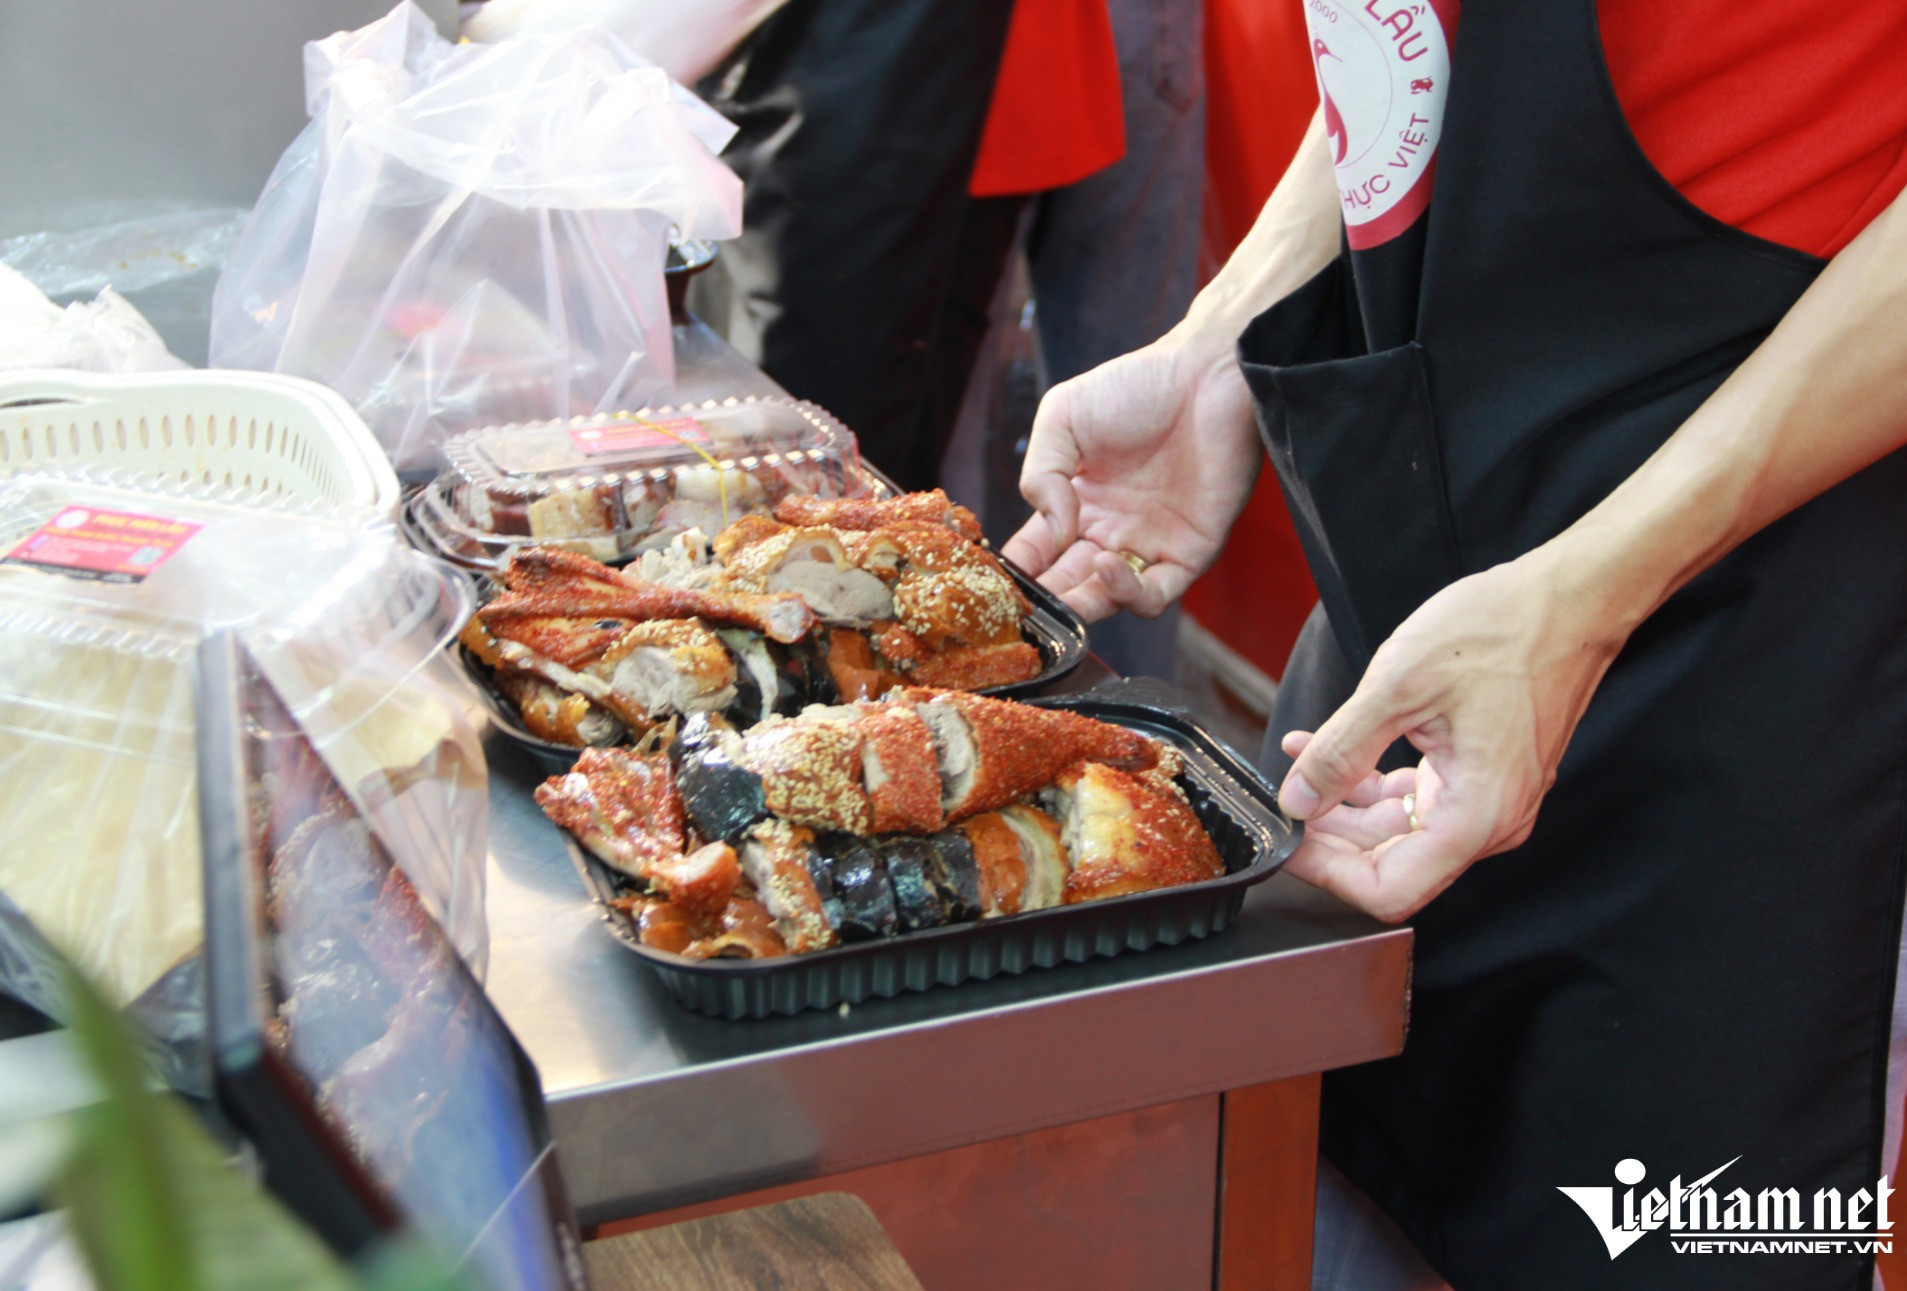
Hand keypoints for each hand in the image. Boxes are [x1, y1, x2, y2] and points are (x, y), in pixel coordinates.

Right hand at [1002, 332, 1261, 621]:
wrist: (1207, 375)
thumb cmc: (1136, 386)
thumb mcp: (1062, 418)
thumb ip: (1040, 475)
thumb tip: (1052, 534)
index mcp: (1077, 503)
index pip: (1037, 553)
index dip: (1016, 573)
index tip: (993, 583)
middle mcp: (1110, 531)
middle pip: (1068, 585)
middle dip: (1045, 603)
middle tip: (1022, 610)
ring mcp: (1149, 545)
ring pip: (1107, 600)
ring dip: (1080, 606)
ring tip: (1061, 594)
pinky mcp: (1190, 552)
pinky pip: (1155, 594)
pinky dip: (1126, 592)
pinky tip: (1105, 562)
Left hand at [1277, 553, 1627, 921]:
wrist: (1567, 599)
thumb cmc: (1502, 632)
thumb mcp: (1398, 687)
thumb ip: (1342, 751)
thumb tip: (1299, 799)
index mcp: (1477, 815)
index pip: (1391, 890)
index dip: (1330, 875)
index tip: (1291, 845)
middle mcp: (1489, 820)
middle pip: (1392, 863)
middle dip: (1329, 839)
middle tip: (1283, 805)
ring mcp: (1487, 799)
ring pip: (1398, 829)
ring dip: (1342, 804)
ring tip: (1294, 766)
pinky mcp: (1480, 774)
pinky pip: (1414, 795)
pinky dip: (1367, 778)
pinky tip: (1325, 747)